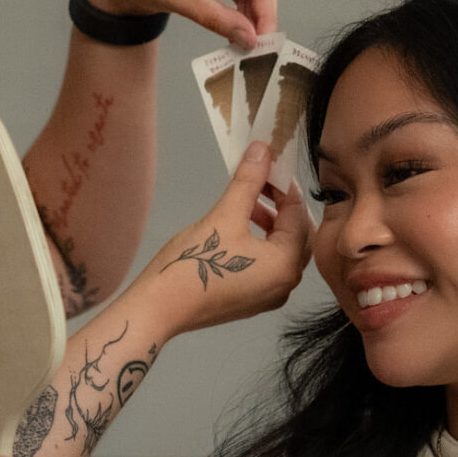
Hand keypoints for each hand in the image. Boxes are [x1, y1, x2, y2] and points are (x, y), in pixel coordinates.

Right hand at [133, 140, 312, 336]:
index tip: (269, 163)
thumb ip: (248, 182)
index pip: (298, 214)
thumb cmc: (192, 263)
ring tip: (246, 202)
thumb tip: (263, 149)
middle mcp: (286, 284)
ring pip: (283, 250)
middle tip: (262, 181)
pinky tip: (239, 228)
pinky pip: (269, 265)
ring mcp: (269, 296)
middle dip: (282, 205)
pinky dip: (262, 243)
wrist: (159, 308)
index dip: (284, 184)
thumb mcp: (222, 216)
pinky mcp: (251, 300)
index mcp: (286, 264)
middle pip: (298, 234)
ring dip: (271, 223)